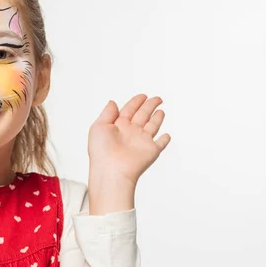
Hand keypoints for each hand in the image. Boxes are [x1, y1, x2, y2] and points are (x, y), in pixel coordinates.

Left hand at [87, 94, 170, 213]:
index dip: (136, 102)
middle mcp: (130, 133)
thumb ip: (107, 113)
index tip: (142, 96)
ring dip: (157, 119)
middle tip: (157, 98)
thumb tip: (113, 102)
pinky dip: (164, 140)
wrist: (111, 170)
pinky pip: (160, 144)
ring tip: (161, 110)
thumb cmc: (101, 151)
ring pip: (152, 126)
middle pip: (142, 115)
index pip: (129, 110)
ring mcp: (141, 141)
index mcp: (118, 126)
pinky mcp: (151, 150)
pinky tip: (166, 135)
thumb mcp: (98, 127)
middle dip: (149, 106)